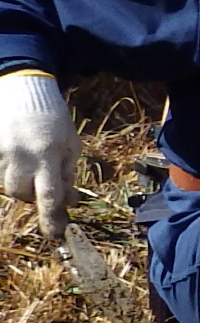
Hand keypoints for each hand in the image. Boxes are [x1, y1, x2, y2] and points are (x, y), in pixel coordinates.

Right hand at [0, 70, 76, 239]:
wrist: (22, 88)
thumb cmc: (52, 118)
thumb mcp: (70, 143)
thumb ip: (68, 173)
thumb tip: (69, 202)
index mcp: (48, 155)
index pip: (50, 197)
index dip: (52, 219)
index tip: (56, 235)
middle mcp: (21, 157)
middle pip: (22, 194)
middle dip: (33, 194)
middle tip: (42, 178)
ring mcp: (0, 153)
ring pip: (6, 185)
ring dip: (20, 182)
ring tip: (30, 162)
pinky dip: (7, 171)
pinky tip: (17, 157)